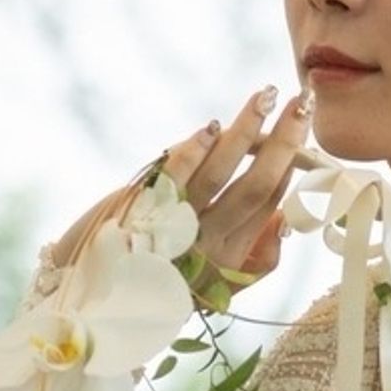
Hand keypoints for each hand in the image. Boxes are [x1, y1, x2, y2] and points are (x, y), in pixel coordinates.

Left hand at [49, 86, 313, 291]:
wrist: (90, 294)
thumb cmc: (157, 281)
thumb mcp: (216, 288)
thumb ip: (256, 261)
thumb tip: (285, 221)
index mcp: (229, 260)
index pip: (270, 204)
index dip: (289, 166)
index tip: (301, 130)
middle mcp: (207, 244)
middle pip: (255, 186)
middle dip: (283, 142)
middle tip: (300, 104)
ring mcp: (175, 225)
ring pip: (220, 174)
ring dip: (245, 131)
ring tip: (265, 96)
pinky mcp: (142, 210)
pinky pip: (173, 177)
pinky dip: (193, 151)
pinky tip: (212, 126)